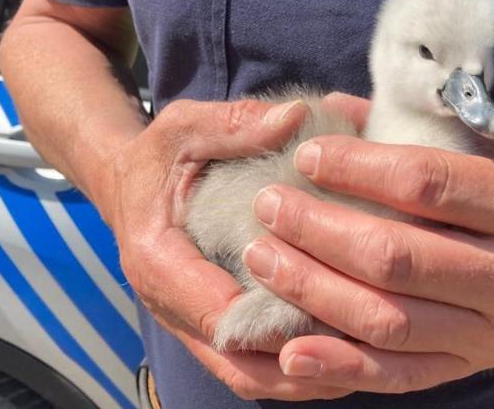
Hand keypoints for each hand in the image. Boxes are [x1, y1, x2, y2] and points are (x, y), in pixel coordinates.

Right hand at [93, 93, 367, 400]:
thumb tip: (296, 119)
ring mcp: (190, 324)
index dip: (279, 317)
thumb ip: (235, 125)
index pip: (220, 311)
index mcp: (159, 260)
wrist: (124, 184)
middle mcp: (172, 306)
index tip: (338, 303)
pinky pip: (250, 366)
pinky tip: (342, 350)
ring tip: (367, 360)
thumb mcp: (186, 129)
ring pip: (248, 376)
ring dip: (306, 376)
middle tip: (369, 347)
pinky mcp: (208, 327)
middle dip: (305, 365)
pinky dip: (294, 365)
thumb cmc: (156, 157)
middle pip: (240, 365)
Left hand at [242, 116, 493, 392]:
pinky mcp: (467, 366)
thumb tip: (342, 106)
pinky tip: (292, 350)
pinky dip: (342, 364)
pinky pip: (399, 374)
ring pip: (388, 317)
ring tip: (263, 259)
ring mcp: (488, 330)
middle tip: (268, 205)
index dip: (358, 169)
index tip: (307, 154)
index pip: (428, 185)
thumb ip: (431, 131)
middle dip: (319, 229)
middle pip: (398, 257)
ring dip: (315, 289)